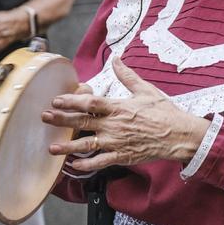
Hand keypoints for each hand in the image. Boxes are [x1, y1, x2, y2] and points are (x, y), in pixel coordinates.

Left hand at [42, 57, 209, 171]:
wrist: (179, 135)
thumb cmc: (164, 112)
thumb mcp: (146, 90)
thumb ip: (127, 75)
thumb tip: (117, 58)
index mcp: (118, 107)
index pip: (89, 103)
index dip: (70, 101)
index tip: (56, 100)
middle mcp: (114, 125)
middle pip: (81, 122)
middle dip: (61, 120)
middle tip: (44, 117)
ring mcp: (116, 142)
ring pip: (86, 145)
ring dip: (67, 146)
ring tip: (52, 147)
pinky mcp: (122, 156)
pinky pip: (99, 162)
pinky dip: (85, 165)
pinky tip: (74, 165)